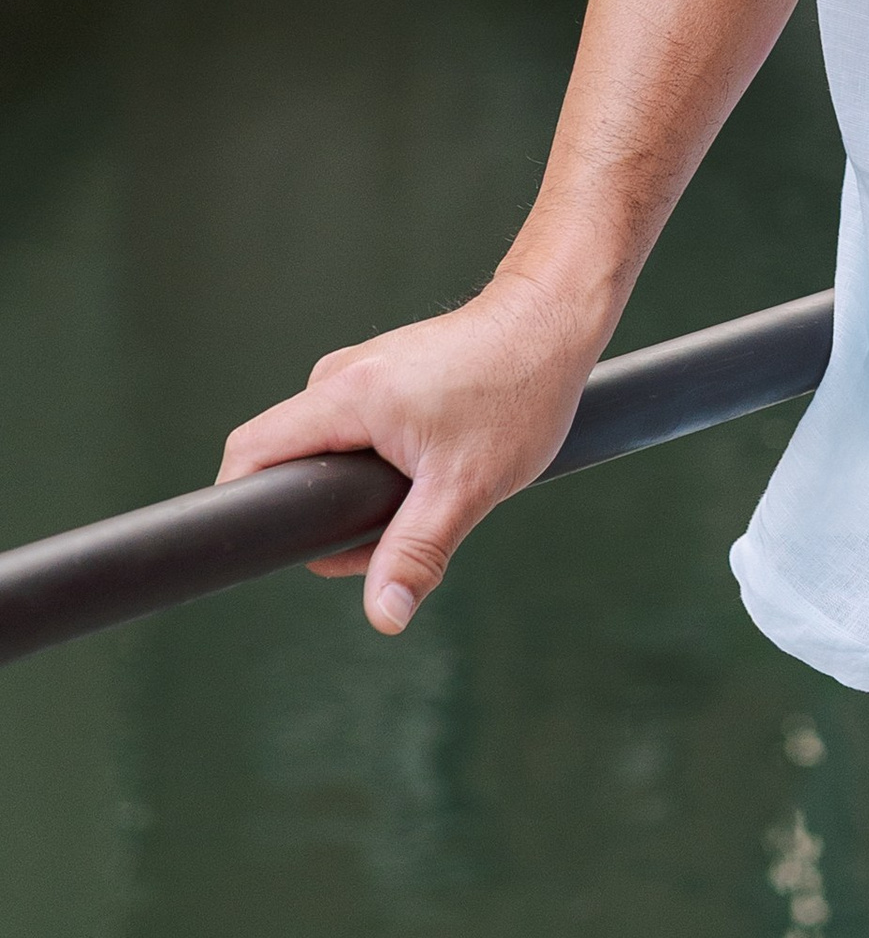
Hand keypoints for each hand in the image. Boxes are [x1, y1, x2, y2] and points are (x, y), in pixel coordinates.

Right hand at [216, 268, 610, 638]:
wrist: (554, 321)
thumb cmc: (518, 389)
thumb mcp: (468, 486)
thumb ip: (417, 552)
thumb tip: (384, 616)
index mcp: (345, 395)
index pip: (252, 452)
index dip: (245, 506)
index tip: (274, 546)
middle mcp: (342, 377)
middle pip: (288, 461)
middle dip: (322, 515)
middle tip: (381, 540)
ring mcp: (363, 373)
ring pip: (328, 452)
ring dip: (357, 493)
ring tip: (422, 498)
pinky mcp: (386, 375)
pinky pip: (355, 433)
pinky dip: (377, 466)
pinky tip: (427, 475)